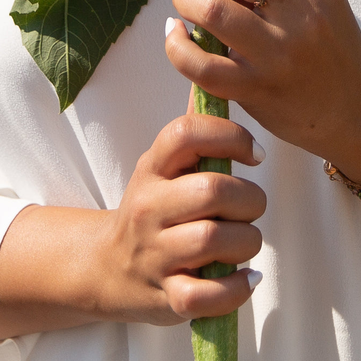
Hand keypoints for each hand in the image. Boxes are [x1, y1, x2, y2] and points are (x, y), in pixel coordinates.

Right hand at [95, 114, 266, 324]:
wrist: (106, 269)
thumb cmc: (152, 211)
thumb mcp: (163, 167)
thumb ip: (194, 133)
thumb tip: (214, 63)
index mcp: (153, 169)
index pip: (185, 132)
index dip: (229, 135)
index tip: (253, 153)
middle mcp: (149, 208)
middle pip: (212, 191)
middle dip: (249, 199)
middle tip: (250, 208)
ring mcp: (155, 254)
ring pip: (214, 241)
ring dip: (246, 242)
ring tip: (244, 243)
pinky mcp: (166, 296)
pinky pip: (207, 295)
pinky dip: (237, 288)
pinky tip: (244, 277)